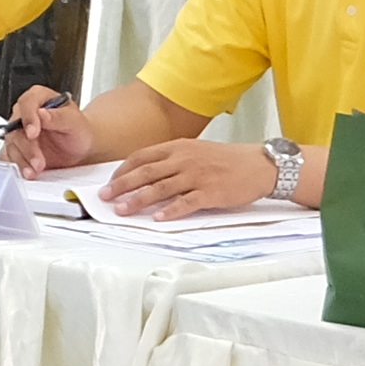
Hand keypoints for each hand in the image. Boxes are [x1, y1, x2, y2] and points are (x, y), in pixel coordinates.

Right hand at [4, 87, 99, 174]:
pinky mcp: (16, 150)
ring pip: (11, 144)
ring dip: (22, 159)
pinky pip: (9, 157)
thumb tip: (41, 114)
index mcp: (38, 98)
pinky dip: (18, 166)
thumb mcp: (74, 121)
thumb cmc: (77, 130)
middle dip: (26, 147)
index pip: (27, 103)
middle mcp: (24, 114)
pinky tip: (29, 171)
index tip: (33, 133)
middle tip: (38, 160)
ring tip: (36, 170)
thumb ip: (58, 116)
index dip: (28, 118)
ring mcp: (18, 132)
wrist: (79, 148)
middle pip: (15, 127)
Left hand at [105, 135, 275, 217]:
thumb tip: (146, 174)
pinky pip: (186, 202)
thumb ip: (171, 160)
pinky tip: (158, 218)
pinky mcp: (210, 192)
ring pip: (160, 188)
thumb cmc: (227, 159)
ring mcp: (197, 175)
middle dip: (122, 186)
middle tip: (105, 197)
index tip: (110, 182)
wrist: (258, 165)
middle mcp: (184, 159)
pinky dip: (170, 211)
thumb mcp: (195, 151)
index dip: (123, 171)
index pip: (142, 157)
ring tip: (123, 210)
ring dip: (138, 200)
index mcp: (178, 147)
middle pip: (146, 172)